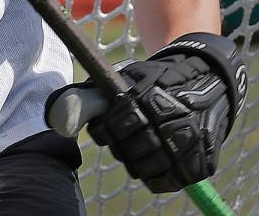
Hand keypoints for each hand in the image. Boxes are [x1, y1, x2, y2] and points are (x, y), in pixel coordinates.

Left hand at [46, 32, 247, 192]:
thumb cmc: (154, 80)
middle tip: (125, 135)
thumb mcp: (124, 76)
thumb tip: (54, 112)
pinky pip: (166, 181)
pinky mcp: (200, 164)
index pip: (113, 128)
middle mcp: (170, 123)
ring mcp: (188, 146)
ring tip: (140, 145)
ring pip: (144, 169)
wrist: (205, 82)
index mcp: (148, 99)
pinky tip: (154, 160)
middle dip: (120, 144)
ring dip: (136, 160)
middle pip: (127, 152)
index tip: (106, 125)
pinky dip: (156, 174)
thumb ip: (91, 93)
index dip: (105, 130)